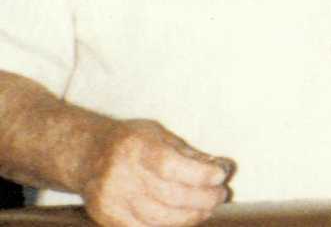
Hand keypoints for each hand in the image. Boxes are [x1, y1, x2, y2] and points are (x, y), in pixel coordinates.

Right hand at [80, 119, 232, 226]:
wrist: (88, 154)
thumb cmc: (131, 141)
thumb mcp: (158, 135)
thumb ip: (187, 153)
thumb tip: (219, 168)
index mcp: (137, 147)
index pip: (171, 166)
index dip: (200, 175)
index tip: (219, 176)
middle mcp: (122, 174)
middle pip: (170, 196)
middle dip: (203, 198)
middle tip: (220, 195)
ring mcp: (113, 199)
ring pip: (160, 218)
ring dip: (191, 216)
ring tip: (207, 209)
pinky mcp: (108, 217)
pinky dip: (169, 226)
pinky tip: (184, 219)